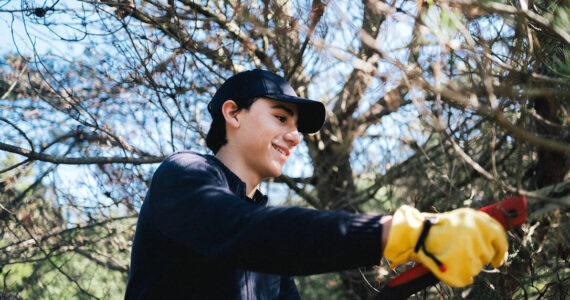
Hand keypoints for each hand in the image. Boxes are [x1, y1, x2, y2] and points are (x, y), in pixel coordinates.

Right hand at [383, 205, 507, 286]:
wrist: (414, 237)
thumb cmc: (436, 229)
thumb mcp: (460, 220)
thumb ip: (480, 227)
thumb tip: (498, 241)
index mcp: (475, 218)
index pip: (499, 234)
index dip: (502, 248)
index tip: (499, 258)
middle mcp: (476, 232)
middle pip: (489, 252)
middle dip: (480, 255)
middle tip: (465, 254)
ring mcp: (471, 249)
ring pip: (480, 264)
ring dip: (469, 263)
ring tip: (451, 255)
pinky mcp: (465, 265)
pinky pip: (470, 274)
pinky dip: (461, 273)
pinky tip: (449, 263)